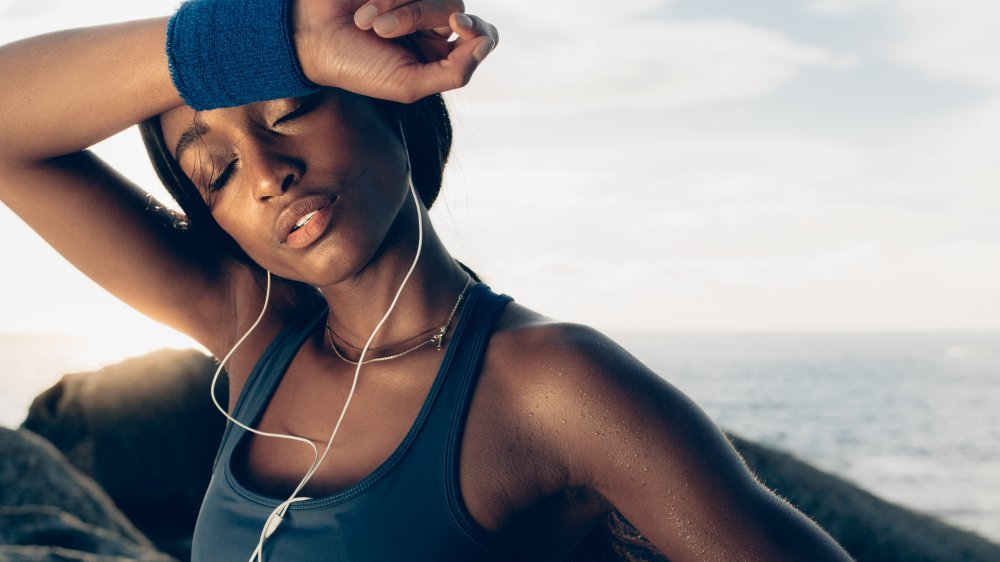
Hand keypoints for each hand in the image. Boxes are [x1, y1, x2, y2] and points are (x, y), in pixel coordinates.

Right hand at [293, 0, 498, 102]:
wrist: (312, 39)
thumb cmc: (357, 67)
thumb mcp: (408, 85)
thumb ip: (453, 72)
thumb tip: (484, 45)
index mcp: (440, 53)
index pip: (482, 36)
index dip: (479, 28)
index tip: (459, 23)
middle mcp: (432, 23)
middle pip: (454, 6)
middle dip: (417, 15)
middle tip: (381, 30)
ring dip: (399, 6)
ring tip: (366, 22)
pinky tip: (363, 11)